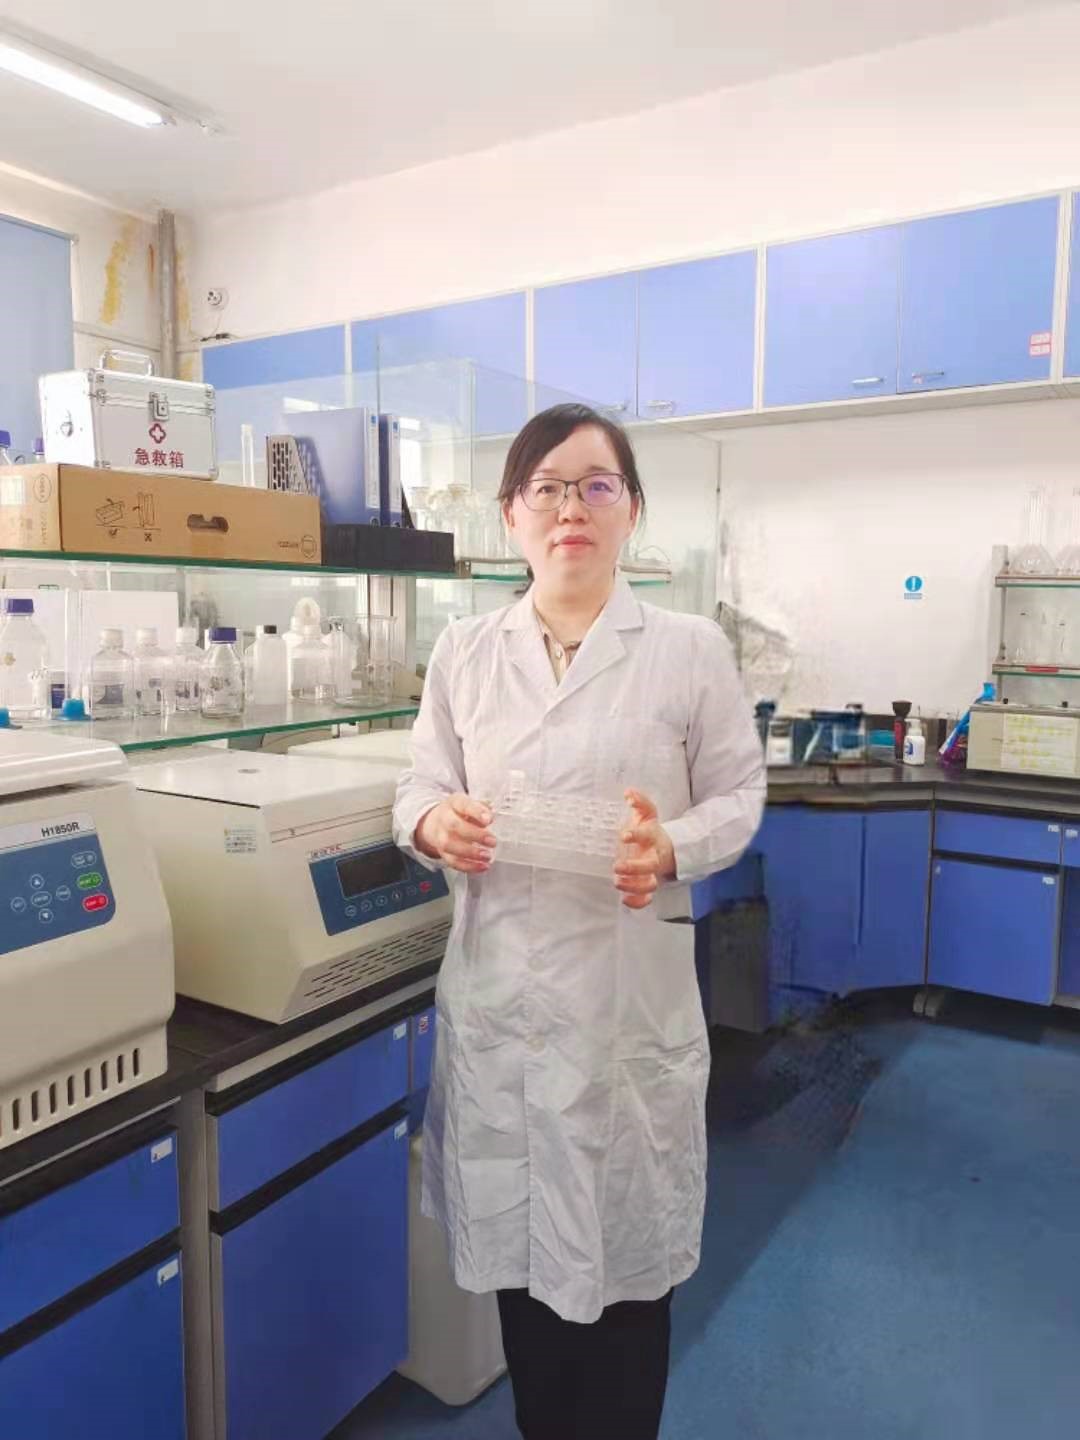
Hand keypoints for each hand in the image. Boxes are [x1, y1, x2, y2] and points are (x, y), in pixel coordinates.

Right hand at [414, 794, 495, 873]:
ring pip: (450, 845)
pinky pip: (452, 861)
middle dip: (475, 835)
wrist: (435, 822)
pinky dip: (468, 866)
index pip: (463, 804)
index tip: (488, 819)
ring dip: (471, 853)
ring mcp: (441, 836)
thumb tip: (491, 813)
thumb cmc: (457, 812)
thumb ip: (482, 808)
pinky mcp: (442, 852)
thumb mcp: (469, 804)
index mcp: (454, 803)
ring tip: (487, 856)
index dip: (476, 812)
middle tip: (492, 841)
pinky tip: (482, 866)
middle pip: (454, 826)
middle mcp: (444, 819)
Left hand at [613, 788, 675, 909]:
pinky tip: (625, 900)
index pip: (647, 835)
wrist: (666, 849)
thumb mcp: (647, 815)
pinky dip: (638, 902)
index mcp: (652, 838)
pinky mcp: (648, 885)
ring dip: (634, 886)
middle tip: (617, 867)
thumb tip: (628, 792)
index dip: (636, 835)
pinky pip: (647, 898)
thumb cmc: (650, 831)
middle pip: (650, 866)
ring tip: (617, 882)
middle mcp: (654, 856)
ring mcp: (652, 873)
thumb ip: (640, 802)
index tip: (624, 836)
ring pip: (649, 884)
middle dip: (634, 868)